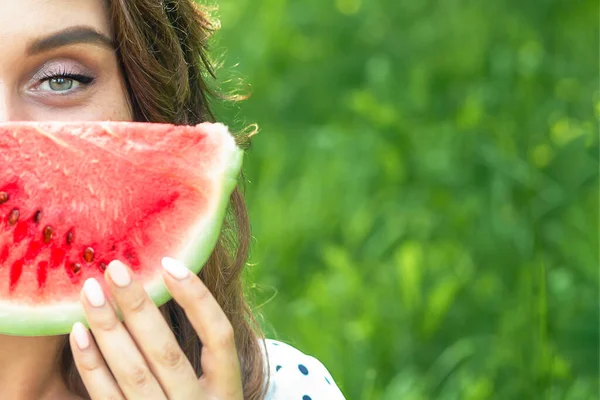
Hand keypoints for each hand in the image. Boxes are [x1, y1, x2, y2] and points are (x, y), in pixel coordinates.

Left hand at [69, 258, 242, 399]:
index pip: (219, 335)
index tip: (169, 262)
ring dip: (109, 329)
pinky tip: (78, 332)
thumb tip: (166, 282)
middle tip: (115, 269)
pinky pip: (106, 399)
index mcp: (227, 390)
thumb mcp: (215, 385)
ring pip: (134, 374)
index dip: (197, 298)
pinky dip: (91, 365)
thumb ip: (201, 351)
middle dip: (139, 307)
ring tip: (90, 291)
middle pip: (167, 353)